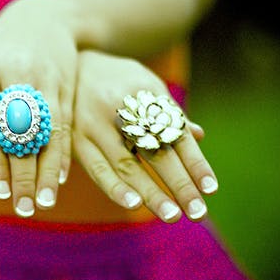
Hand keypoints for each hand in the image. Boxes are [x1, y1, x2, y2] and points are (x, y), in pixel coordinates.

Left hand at [0, 0, 76, 216]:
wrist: (40, 16)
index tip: (1, 191)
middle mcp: (14, 74)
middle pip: (19, 134)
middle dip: (22, 174)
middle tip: (24, 206)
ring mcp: (43, 77)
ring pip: (46, 132)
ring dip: (47, 169)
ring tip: (45, 200)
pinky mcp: (65, 81)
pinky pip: (64, 121)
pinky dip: (62, 150)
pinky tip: (60, 175)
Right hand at [72, 50, 215, 222]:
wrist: (68, 65)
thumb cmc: (116, 80)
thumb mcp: (145, 85)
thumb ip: (167, 112)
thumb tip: (199, 136)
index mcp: (144, 93)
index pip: (176, 133)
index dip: (195, 162)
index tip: (211, 188)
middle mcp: (121, 108)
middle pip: (155, 151)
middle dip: (178, 183)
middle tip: (197, 211)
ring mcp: (95, 124)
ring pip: (126, 164)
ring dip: (150, 193)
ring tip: (171, 214)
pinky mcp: (74, 139)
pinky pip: (97, 168)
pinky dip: (115, 188)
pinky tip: (132, 204)